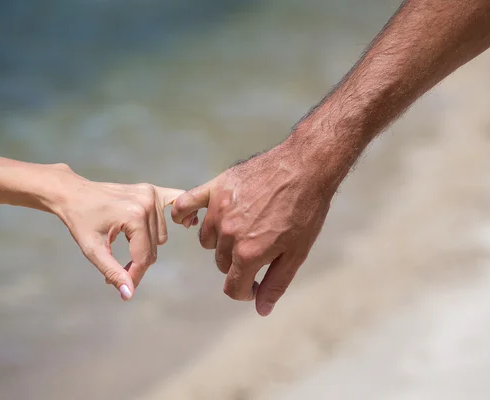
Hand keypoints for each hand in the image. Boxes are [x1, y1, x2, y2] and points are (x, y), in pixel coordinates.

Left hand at [53, 169, 184, 300]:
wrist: (74, 193)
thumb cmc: (80, 221)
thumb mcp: (92, 249)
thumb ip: (113, 272)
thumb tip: (129, 294)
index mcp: (134, 216)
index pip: (144, 257)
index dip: (134, 275)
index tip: (123, 288)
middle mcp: (147, 203)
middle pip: (154, 248)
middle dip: (138, 262)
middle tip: (118, 267)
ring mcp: (152, 194)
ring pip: (161, 236)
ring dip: (146, 245)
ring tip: (125, 243)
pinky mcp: (153, 190)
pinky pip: (175, 202)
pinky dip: (180, 214)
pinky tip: (183, 222)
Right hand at [171, 141, 335, 315]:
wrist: (306, 167)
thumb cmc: (306, 211)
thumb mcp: (297, 253)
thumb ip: (276, 284)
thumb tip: (260, 309)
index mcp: (248, 253)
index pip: (232, 287)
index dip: (245, 291)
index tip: (255, 284)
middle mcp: (229, 234)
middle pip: (221, 263)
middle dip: (238, 264)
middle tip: (258, 250)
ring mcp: (219, 210)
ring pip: (208, 239)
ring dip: (221, 241)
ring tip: (241, 229)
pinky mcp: (215, 188)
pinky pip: (186, 204)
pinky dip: (184, 214)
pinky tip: (190, 219)